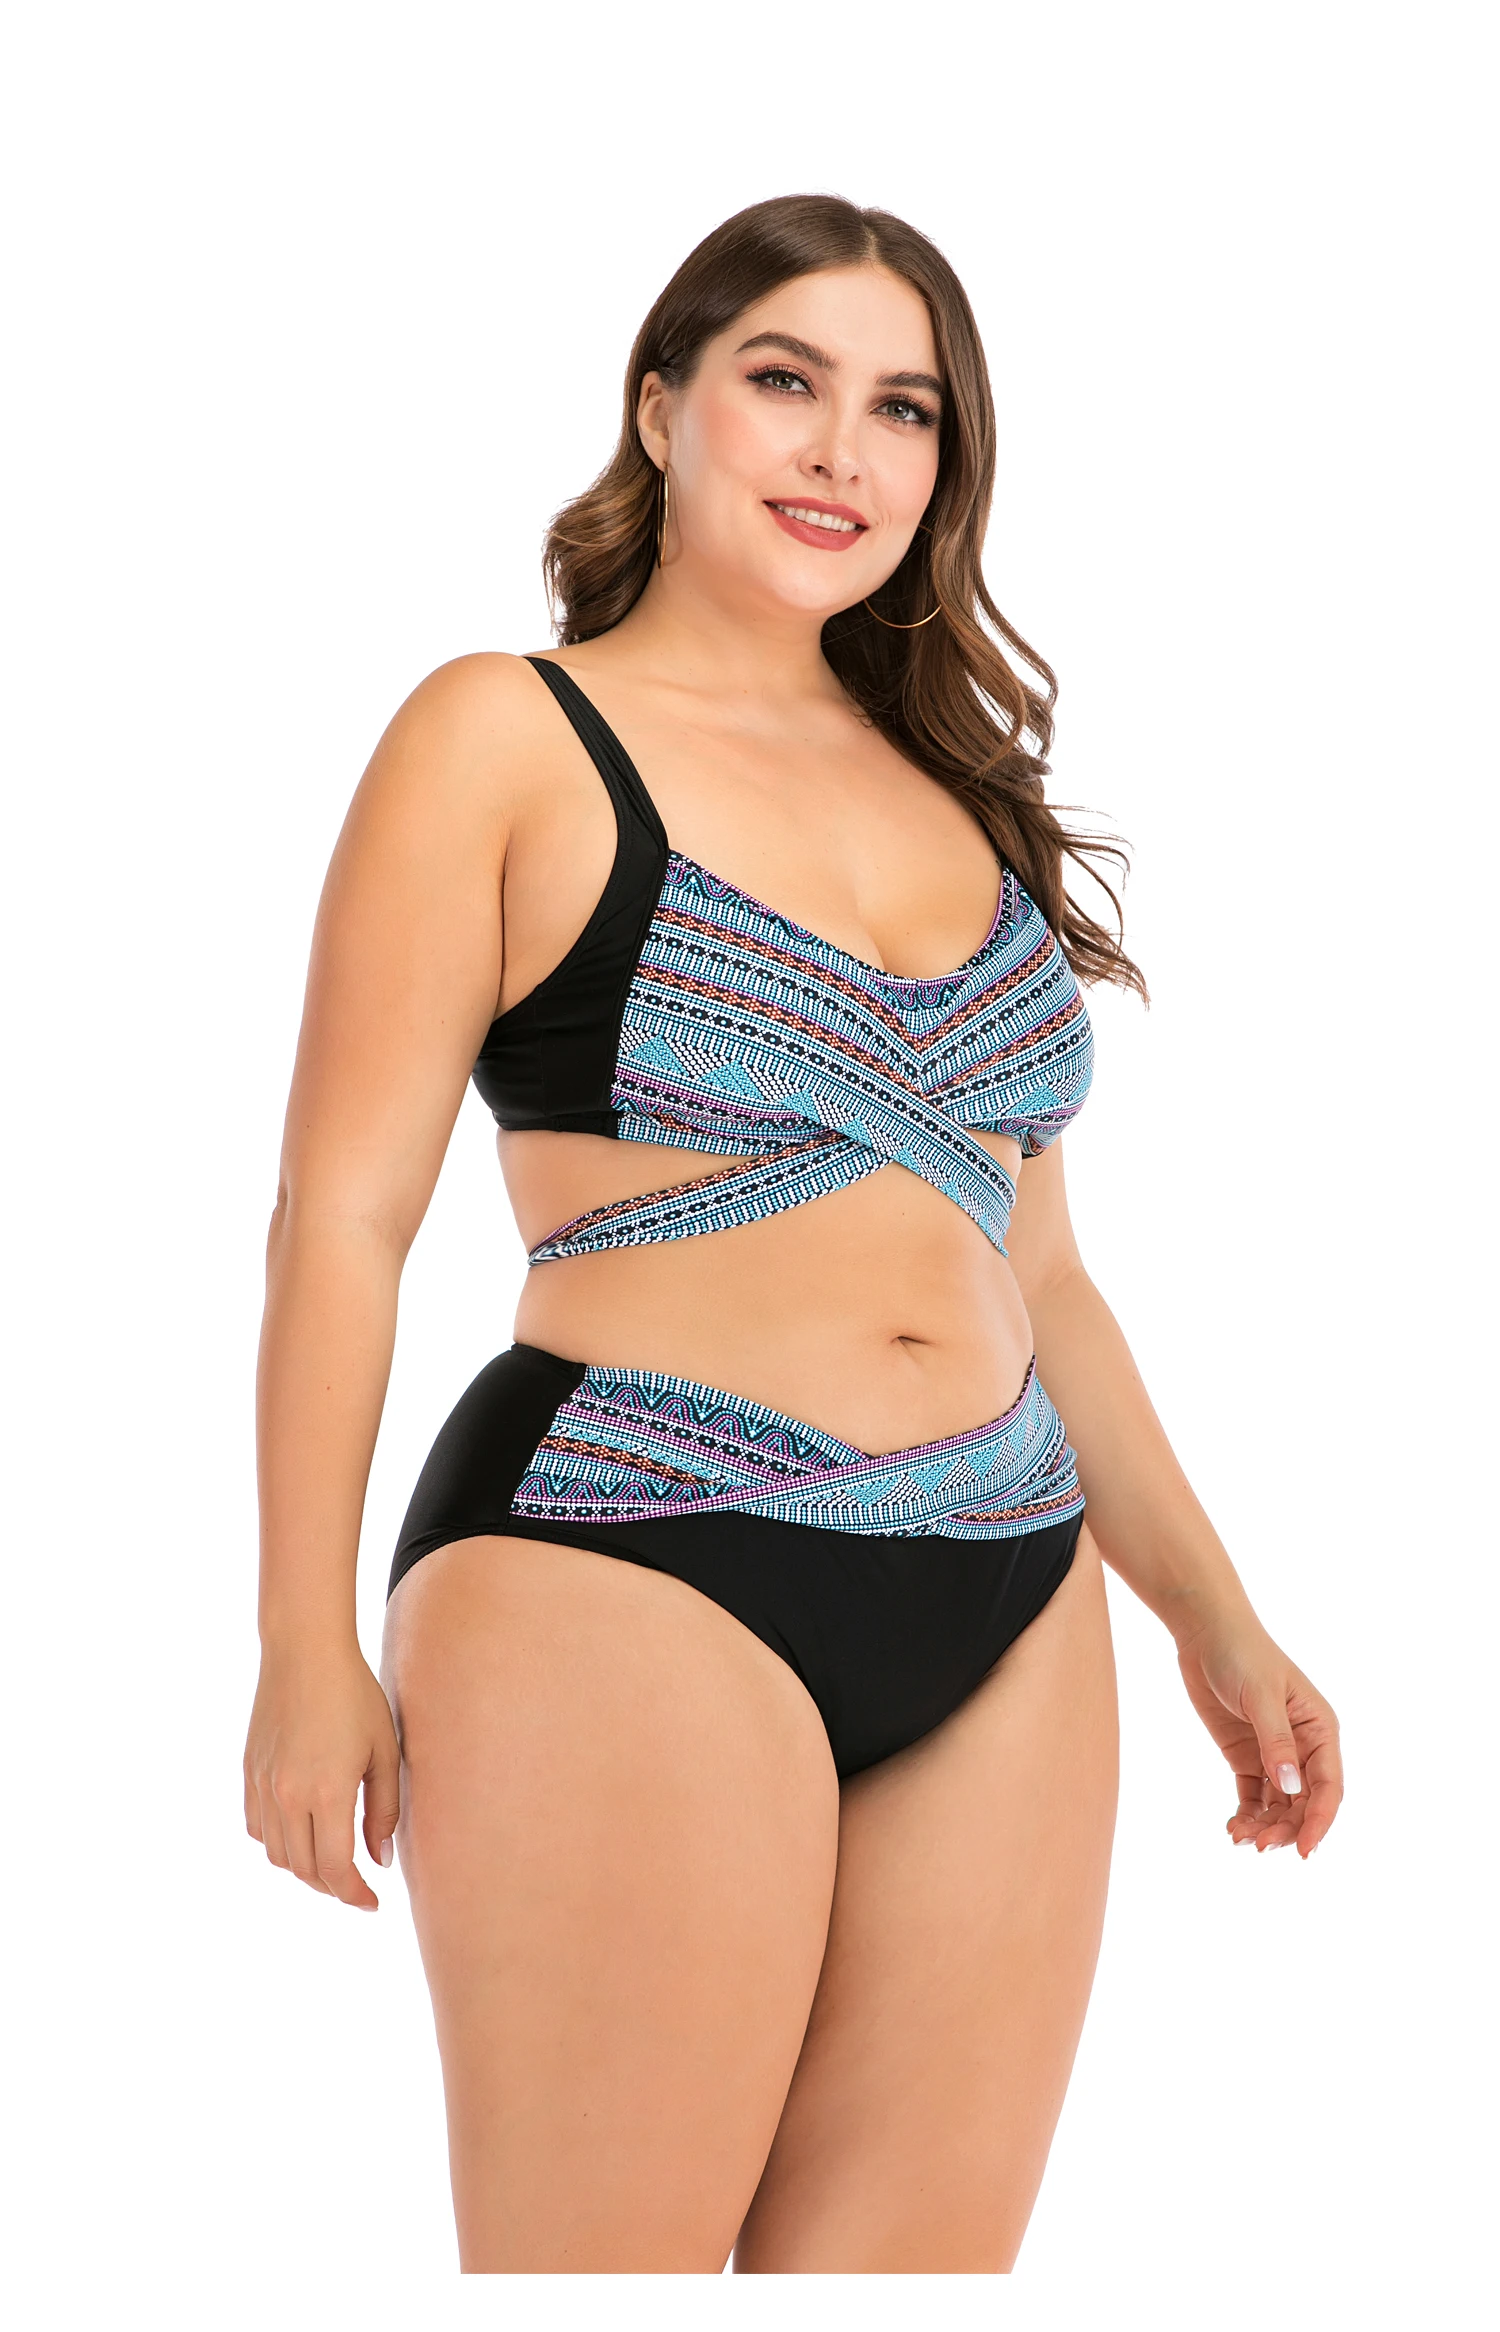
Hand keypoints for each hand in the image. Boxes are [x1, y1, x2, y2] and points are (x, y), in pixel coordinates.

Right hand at [243, 1641, 400, 1908]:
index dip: (354, 1894)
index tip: (372, 1903)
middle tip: (356, 1886)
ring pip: (278, 1854)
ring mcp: (263, 1785)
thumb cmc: (354, 1695)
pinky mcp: (250, 1773)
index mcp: (327, 1791)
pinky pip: (258, 1828)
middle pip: (305, 1869)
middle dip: (333, 1886)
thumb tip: (379, 1860)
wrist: (305, 1652)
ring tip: (332, 1863)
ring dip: (304, 1869)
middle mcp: (288, 1795)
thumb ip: (383, 1810)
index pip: (335, 1869)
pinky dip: (279, 1843)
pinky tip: (302, 1833)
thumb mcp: (382, 1752)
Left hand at [1174, 1608, 1341, 1858]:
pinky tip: (1232, 1827)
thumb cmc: (1242, 1654)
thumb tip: (1290, 1786)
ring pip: (1279, 1805)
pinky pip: (1253, 1796)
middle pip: (1304, 1803)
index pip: (1328, 1787)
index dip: (1320, 1821)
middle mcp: (1303, 1747)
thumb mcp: (1261, 1696)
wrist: (1205, 1633)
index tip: (1303, 1851)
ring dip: (1265, 1826)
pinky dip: (1247, 1815)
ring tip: (1239, 1838)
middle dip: (1286, 1829)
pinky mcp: (1246, 1756)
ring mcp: (1274, 1753)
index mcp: (1320, 1730)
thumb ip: (1276, 1741)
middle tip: (1260, 1846)